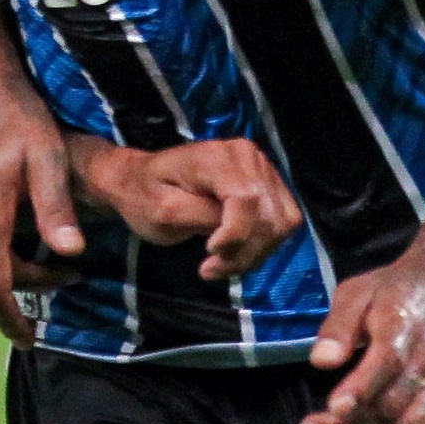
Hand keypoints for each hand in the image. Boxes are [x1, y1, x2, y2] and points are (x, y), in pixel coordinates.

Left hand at [77, 138, 299, 280]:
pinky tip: (234, 251)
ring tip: (220, 262)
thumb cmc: (145, 195)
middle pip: (269, 217)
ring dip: (255, 252)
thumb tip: (232, 229)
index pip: (247, 199)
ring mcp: (262, 168)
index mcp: (217, 156)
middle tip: (211, 267)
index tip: (208, 253)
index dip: (235, 234)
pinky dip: (261, 245)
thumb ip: (199, 217)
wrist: (142, 180)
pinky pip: (282, 222)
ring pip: (282, 223)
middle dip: (244, 252)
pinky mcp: (269, 184)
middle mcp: (248, 156)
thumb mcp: (162, 211)